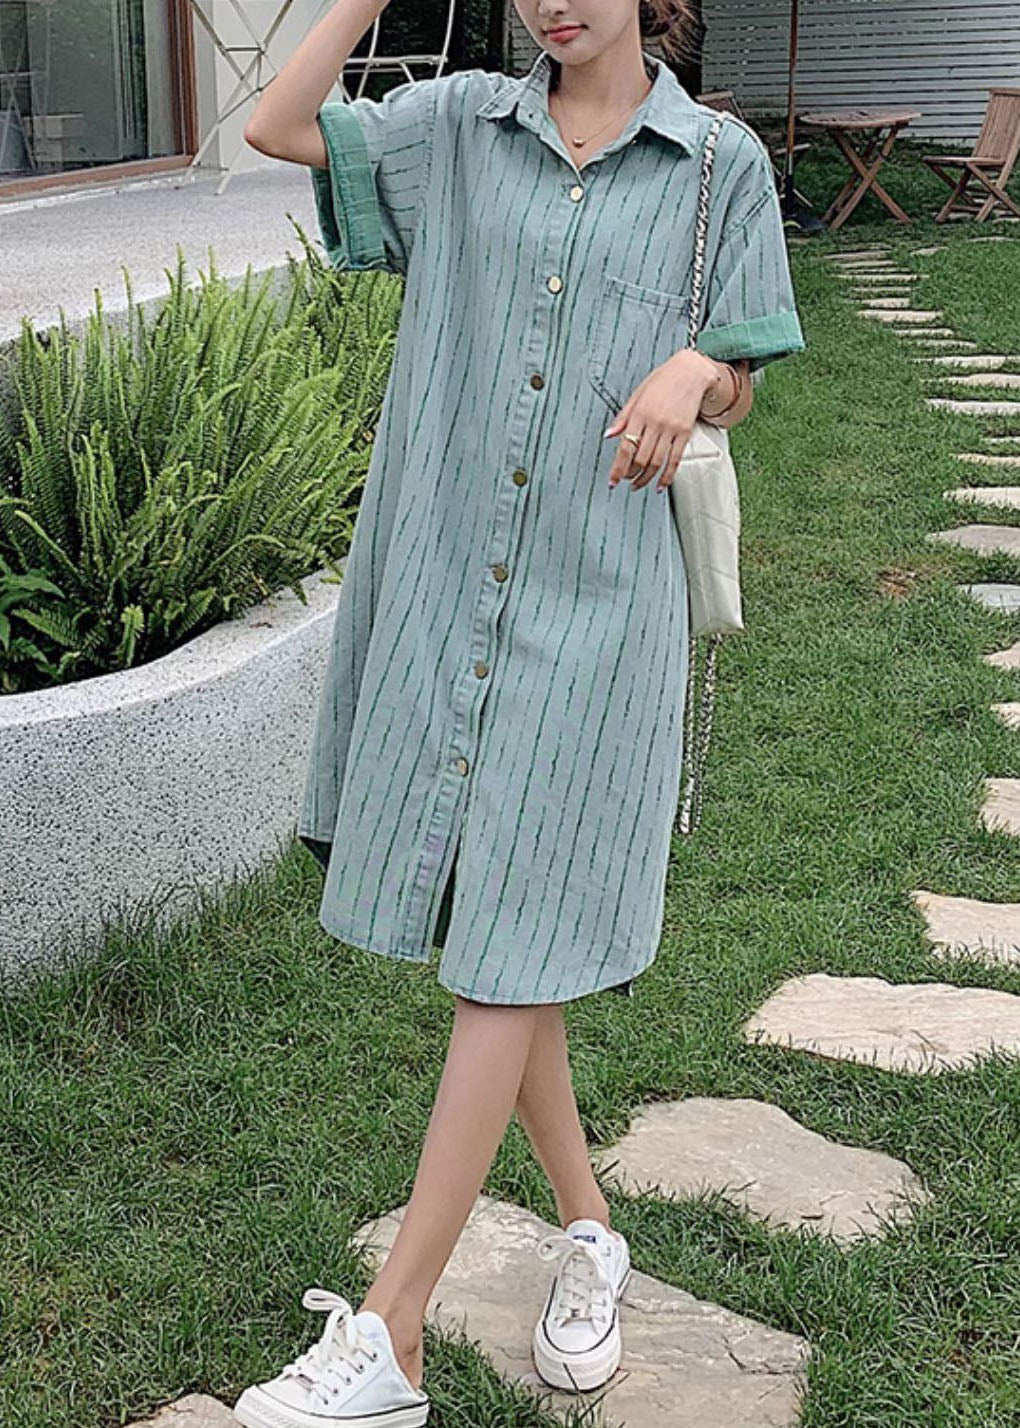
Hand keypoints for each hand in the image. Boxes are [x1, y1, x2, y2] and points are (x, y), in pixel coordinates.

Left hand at [603, 350, 723, 492]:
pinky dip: (667, 476)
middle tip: (624, 480)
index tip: (613, 480)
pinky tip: (660, 485)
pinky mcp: (685, 433)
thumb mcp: (637, 394)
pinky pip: (675, 460)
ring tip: (638, 485)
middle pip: (640, 458)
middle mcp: (656, 423)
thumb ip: (622, 417)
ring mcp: (672, 429)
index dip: (618, 468)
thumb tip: (609, 435)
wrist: (692, 371)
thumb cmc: (663, 380)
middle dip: (630, 474)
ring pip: (657, 463)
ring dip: (646, 478)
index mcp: (640, 413)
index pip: (626, 447)